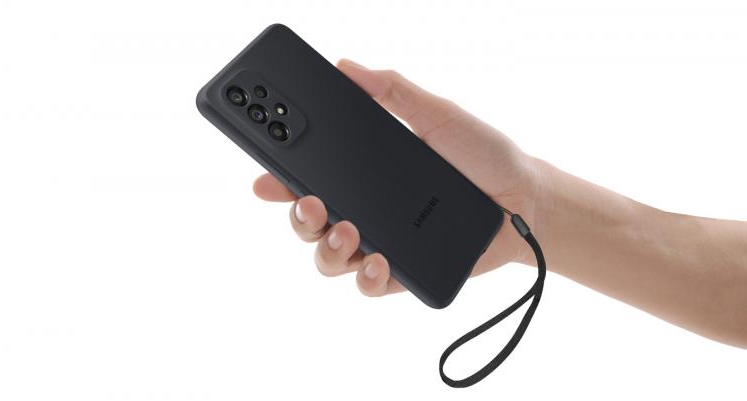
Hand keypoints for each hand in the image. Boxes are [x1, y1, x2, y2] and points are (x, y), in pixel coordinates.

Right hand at [253, 59, 539, 296]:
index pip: (309, 177)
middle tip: (308, 201)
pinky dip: (366, 277)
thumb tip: (347, 66)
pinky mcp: (403, 273)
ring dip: (327, 248)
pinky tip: (378, 261)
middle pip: (308, 222)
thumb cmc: (482, 155)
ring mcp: (380, 244)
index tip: (264, 176)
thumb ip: (393, 91)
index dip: (279, 180)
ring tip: (348, 230)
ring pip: (329, 259)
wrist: (525, 200)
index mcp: (363, 174)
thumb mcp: (437, 114)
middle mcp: (364, 210)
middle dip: (297, 216)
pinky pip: (369, 285)